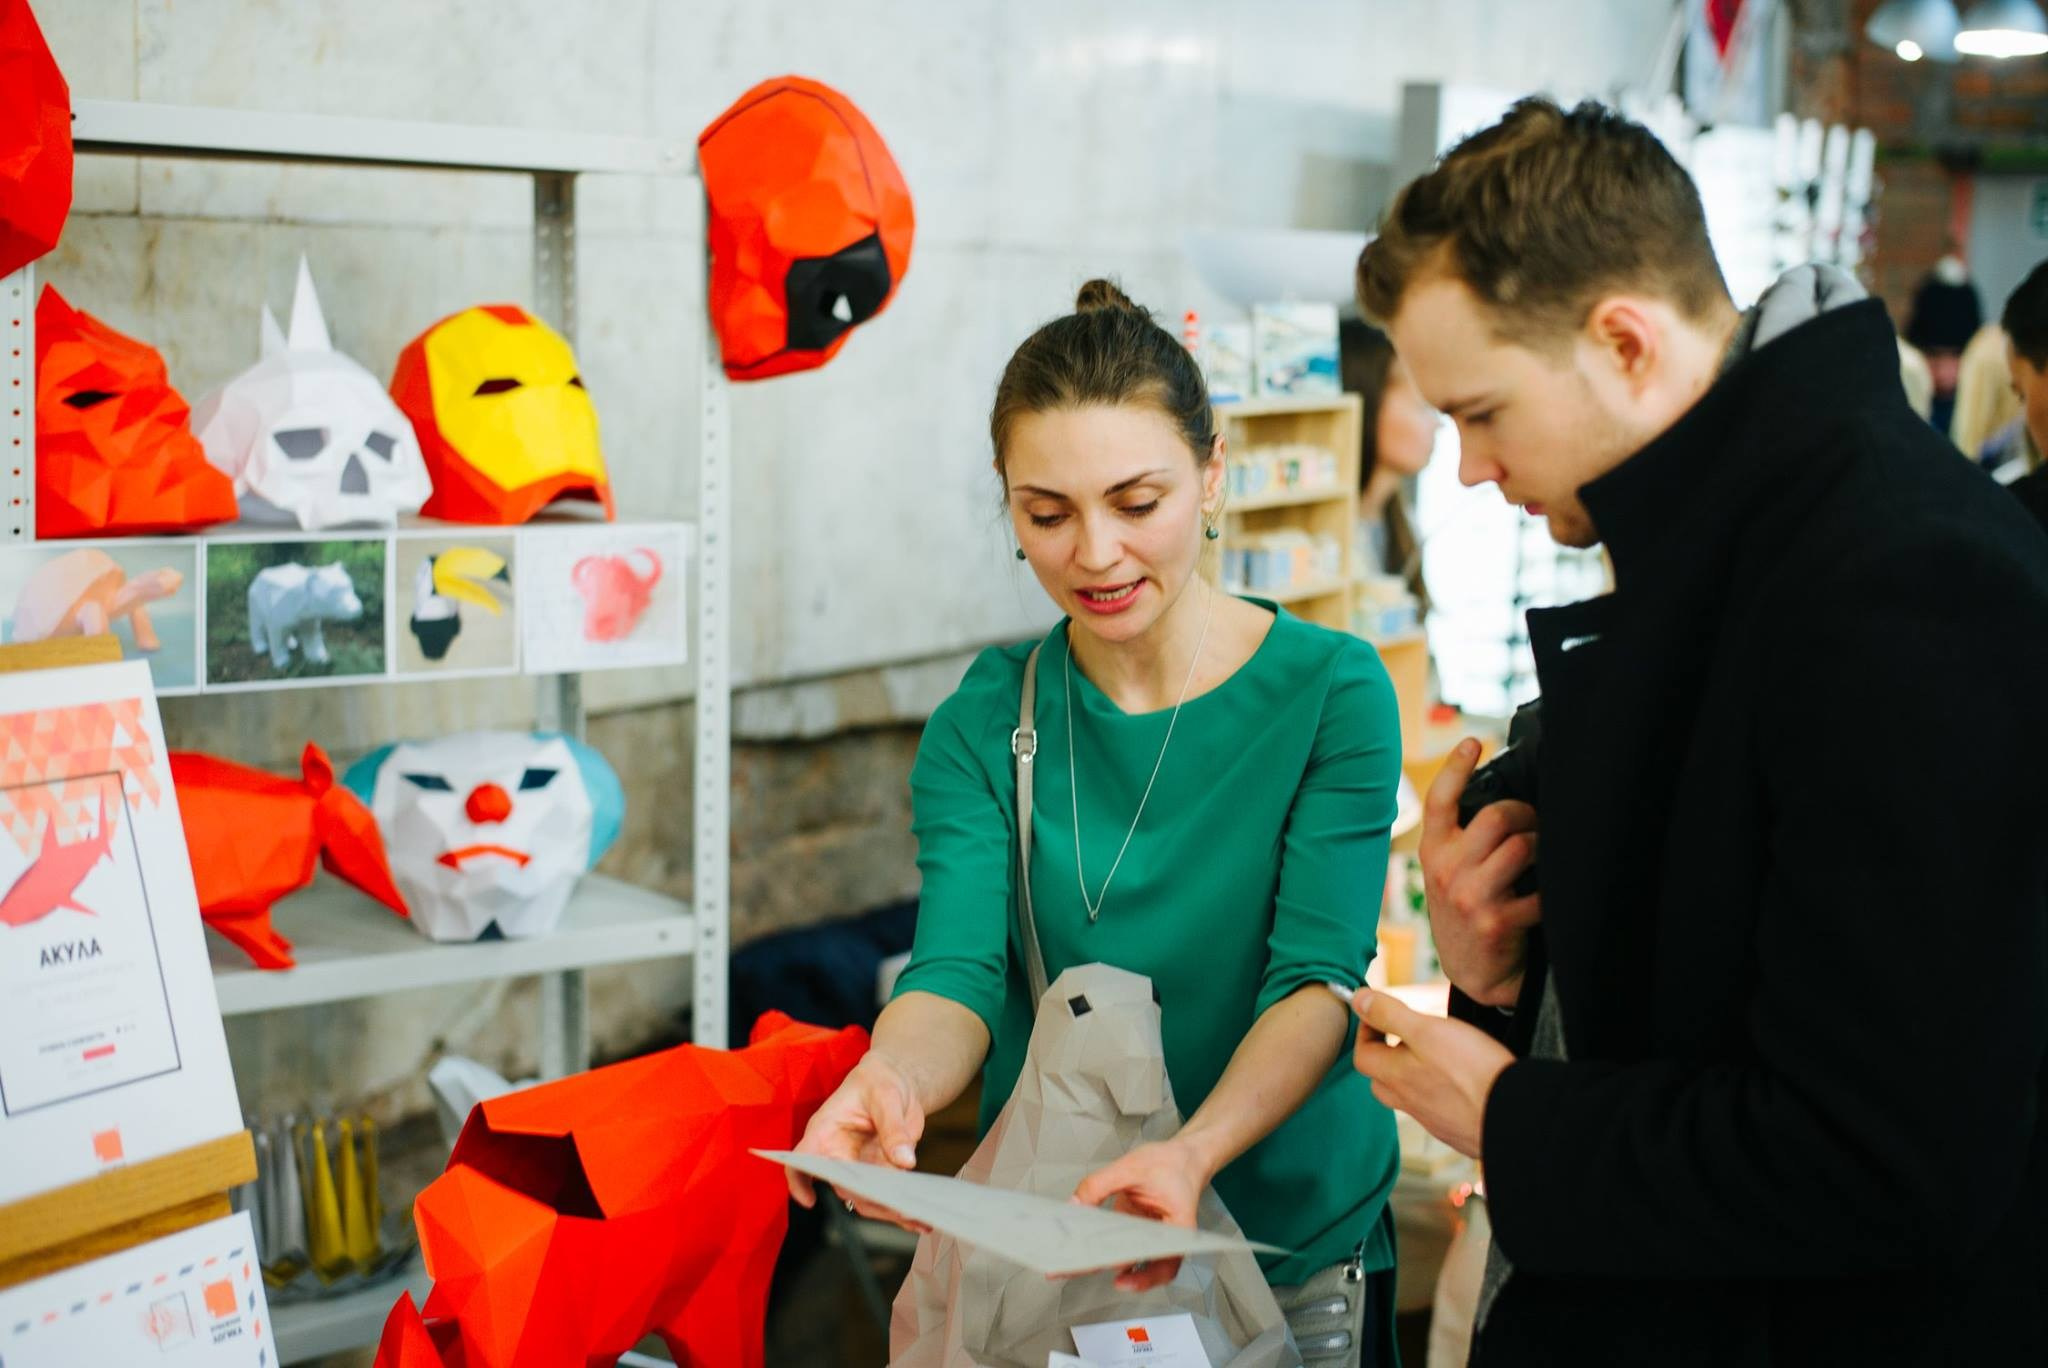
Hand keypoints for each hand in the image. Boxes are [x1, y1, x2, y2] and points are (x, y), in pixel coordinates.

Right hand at [785, 1050, 930, 1231]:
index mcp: (825, 1131)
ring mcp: (859, 1166)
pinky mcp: (880, 1172)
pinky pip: (887, 1196)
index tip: (810, 1200)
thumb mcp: (886, 1096)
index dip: (799, 1181)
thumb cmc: (879, 1081)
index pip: (802, 1159)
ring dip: (891, 1212)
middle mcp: (837, 1154)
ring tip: (919, 1219)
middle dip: (871, 1201)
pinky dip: (903, 1209)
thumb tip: (904, 1161)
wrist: (895, 1081)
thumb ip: (893, 1127)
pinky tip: (921, 1220)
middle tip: (899, 1208)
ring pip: (867, 1199)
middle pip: (844, 1187)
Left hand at [1070, 1138, 1209, 1290]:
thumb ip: (1099, 1185)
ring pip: (1129, 1263)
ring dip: (1101, 1264)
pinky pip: (1119, 1248)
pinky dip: (1101, 1250)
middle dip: (1109, 1267)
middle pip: (1142, 1267)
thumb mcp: (1131, 1166)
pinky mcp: (1134, 1231)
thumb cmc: (1170, 1163)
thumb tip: (1075, 1205)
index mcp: (1178, 1228)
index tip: (1117, 1269)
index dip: (1142, 1274)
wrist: (1182, 1157)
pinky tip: (1081, 1253)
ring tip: (1073, 1265)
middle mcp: (1166, 1240)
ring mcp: (1149, 1237)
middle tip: (1077, 1267)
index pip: (1161, 1259)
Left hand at [1348, 987, 1512, 1158]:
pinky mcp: (1458, 1130)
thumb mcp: (1427, 1030)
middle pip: (1382, 1081)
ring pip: (1410, 1097)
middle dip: (1385, 1055)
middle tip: (1403, 1035)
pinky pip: (1438, 1111)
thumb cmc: (1472, 1072)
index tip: (1381, 1013)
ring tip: (1434, 1055)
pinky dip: (1439, 1093)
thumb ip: (1390, 1015)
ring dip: (1413, 1075)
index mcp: (1397, 1077)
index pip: (1363, 1055)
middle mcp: (1411, 1103)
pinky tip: (1459, 1083)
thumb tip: (1358, 999)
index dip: (1367, 1030)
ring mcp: (1435, 1120)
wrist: (1515, 1117)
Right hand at [1420, 738, 1541, 1006]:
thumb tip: (1504, 802)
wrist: (1474, 973)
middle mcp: (1445, 870)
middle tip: (1535, 824)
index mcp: (1433, 852)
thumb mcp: (1448, 873)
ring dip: (1541, 847)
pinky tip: (1548, 894)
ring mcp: (1469, 896)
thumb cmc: (1468, 912)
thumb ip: (1462, 841)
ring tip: (1542, 857)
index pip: (1440, 800)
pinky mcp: (1496, 921)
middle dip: (1526, 815)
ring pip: (1521, 846)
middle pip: (1497, 816)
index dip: (1456, 767)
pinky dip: (1551, 889)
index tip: (1473, 742)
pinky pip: (1540, 890)